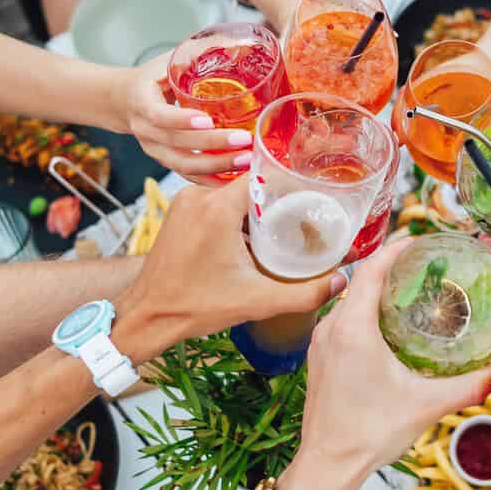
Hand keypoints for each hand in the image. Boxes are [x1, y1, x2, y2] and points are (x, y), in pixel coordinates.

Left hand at [113, 179, 345, 357]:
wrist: (148, 315)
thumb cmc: (195, 306)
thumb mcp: (257, 301)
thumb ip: (305, 293)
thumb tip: (342, 283)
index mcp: (218, 208)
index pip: (264, 174)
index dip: (291, 182)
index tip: (313, 195)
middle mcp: (199, 196)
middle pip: (250, 183)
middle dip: (276, 199)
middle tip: (302, 218)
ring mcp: (185, 201)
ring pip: (232, 192)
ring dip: (254, 208)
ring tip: (279, 229)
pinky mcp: (178, 211)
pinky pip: (214, 201)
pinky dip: (233, 213)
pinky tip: (249, 237)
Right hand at [123, 50, 255, 183]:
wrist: (124, 101)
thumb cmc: (152, 78)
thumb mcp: (168, 61)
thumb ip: (197, 53)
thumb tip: (235, 41)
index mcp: (142, 102)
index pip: (159, 116)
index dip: (182, 120)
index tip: (207, 120)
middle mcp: (145, 131)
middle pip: (177, 144)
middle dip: (212, 145)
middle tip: (243, 139)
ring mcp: (154, 150)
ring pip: (183, 165)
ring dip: (216, 166)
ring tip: (246, 160)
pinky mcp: (165, 161)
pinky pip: (187, 176)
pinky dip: (211, 180)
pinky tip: (235, 178)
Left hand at [294, 239, 490, 482]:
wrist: (328, 464)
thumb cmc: (369, 432)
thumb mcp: (426, 405)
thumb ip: (467, 386)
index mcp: (353, 328)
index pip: (371, 270)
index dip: (394, 249)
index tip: (417, 240)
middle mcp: (331, 327)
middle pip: (359, 281)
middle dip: (388, 269)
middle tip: (422, 266)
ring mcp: (320, 343)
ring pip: (346, 301)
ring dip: (372, 292)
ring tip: (406, 292)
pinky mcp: (318, 359)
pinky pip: (339, 320)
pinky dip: (360, 312)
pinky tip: (383, 326)